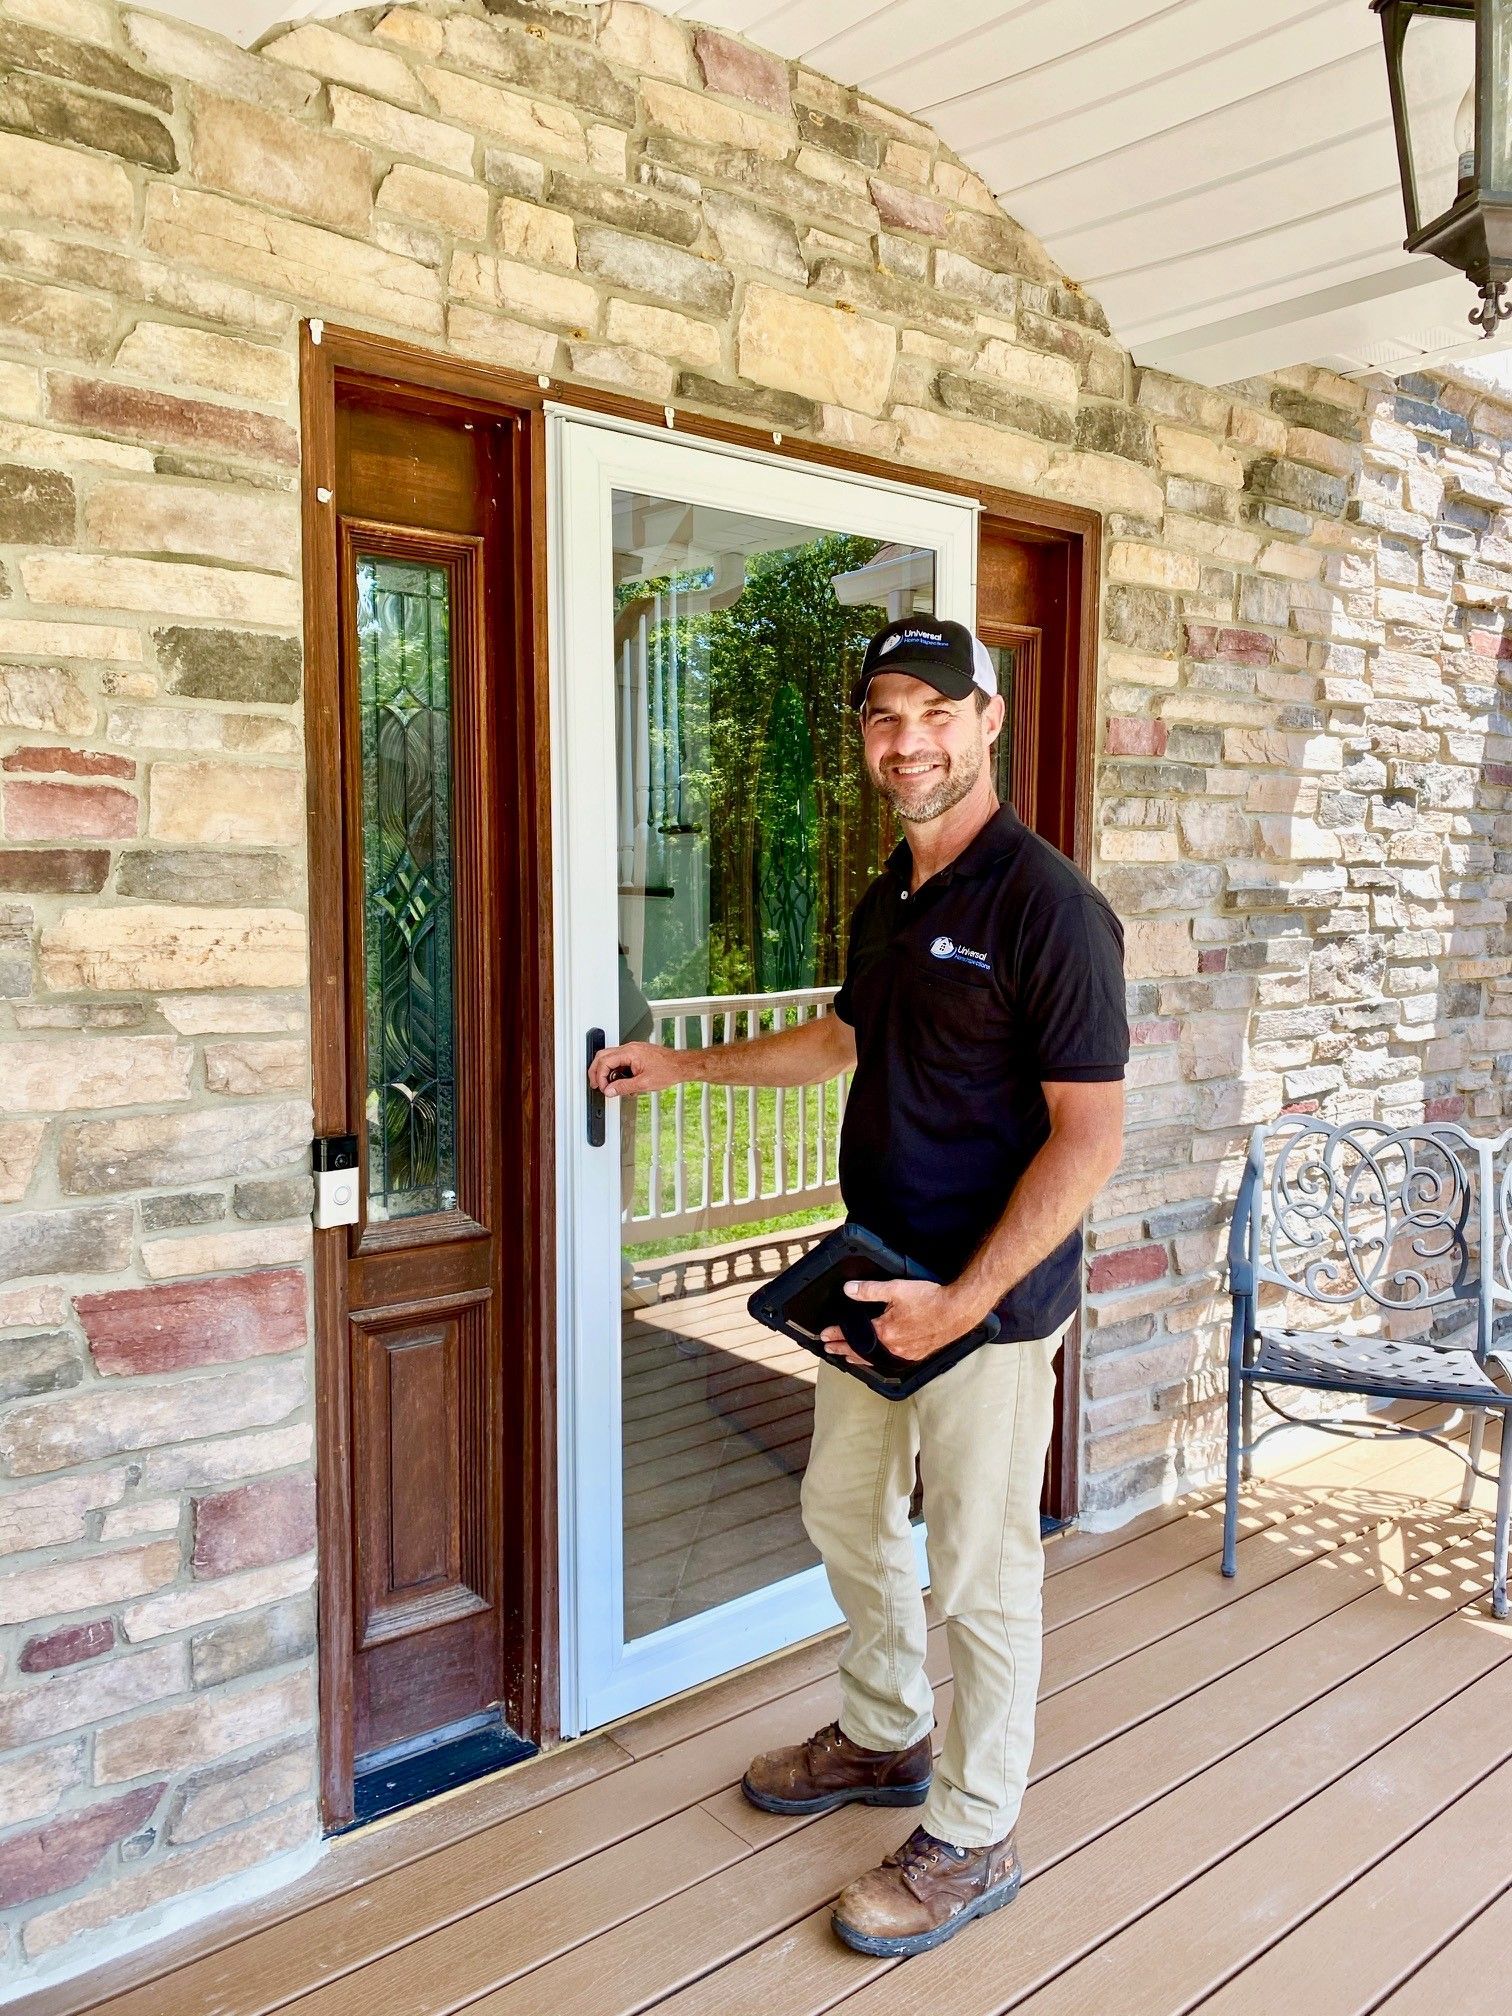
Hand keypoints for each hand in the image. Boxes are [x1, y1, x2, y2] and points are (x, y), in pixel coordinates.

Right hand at [588, 1040, 681, 1097]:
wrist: (681, 1065)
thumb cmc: (668, 1070)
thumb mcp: (644, 1083)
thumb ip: (623, 1087)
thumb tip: (609, 1090)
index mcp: (630, 1052)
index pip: (605, 1062)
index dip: (600, 1076)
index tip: (603, 1087)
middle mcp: (630, 1048)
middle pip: (603, 1056)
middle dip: (597, 1071)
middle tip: (597, 1084)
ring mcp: (633, 1049)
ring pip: (611, 1058)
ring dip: (607, 1072)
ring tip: (610, 1086)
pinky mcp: (637, 1053)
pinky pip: (621, 1060)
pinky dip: (617, 1070)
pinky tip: (623, 1082)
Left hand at [819, 1278, 975, 1366]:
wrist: (958, 1311)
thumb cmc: (930, 1299)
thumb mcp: (896, 1288)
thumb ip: (870, 1290)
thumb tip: (848, 1290)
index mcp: (885, 1331)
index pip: (853, 1335)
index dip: (836, 1334)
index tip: (823, 1335)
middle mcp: (893, 1347)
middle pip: (861, 1351)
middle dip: (842, 1349)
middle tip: (829, 1349)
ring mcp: (905, 1353)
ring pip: (875, 1359)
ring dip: (859, 1358)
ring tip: (847, 1357)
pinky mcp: (917, 1355)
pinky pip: (891, 1361)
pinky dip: (878, 1361)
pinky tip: (878, 1360)